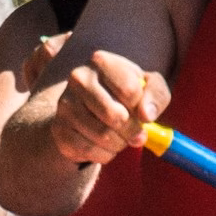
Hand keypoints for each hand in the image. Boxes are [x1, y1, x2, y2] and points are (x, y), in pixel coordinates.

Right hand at [51, 51, 167, 166]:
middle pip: (116, 116)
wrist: (92, 108)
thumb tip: (146, 115)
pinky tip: (104, 145)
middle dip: (132, 131)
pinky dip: (104, 154)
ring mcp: (65, 103)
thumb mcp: (149, 87)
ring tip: (120, 137)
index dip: (142, 108)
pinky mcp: (59, 128)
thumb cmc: (126, 94)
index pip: (130, 91)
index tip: (141, 111)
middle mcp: (78, 78)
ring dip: (119, 144)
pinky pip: (88, 150)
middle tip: (136, 134)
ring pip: (102, 136)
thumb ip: (156, 95)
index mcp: (101, 61)